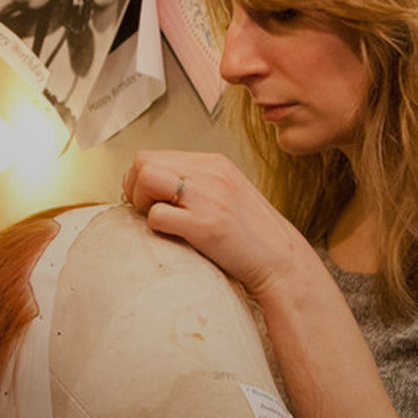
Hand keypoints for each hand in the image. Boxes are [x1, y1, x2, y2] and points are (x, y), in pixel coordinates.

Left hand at [122, 150, 317, 299]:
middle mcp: (210, 173)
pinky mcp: (206, 226)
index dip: (141, 179)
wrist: (282, 262)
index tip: (148, 200)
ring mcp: (208, 198)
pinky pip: (158, 215)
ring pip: (147, 178)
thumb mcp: (226, 193)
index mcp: (214, 163)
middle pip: (144, 161)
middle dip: (135, 188)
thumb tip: (153, 186)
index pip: (155, 155)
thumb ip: (196, 183)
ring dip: (141, 202)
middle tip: (147, 211)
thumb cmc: (252, 234)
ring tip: (158, 220)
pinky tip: (174, 237)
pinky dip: (156, 228)